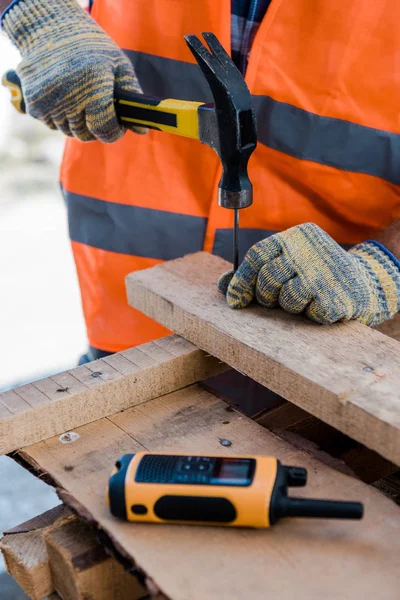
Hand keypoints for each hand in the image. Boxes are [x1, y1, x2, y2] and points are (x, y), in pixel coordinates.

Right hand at [3, 0, 144, 141]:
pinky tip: (64, 97)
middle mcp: (69, 95)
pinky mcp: (34, 104)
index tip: (118, 126)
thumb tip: (142, 131)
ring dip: (78, 123)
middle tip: (99, 111)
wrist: (49, 30)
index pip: (104, 129)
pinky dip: (60, 117)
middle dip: (96, 128)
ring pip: (69, 131)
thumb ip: (132, 97)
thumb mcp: (118, 65)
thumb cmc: (92, 48)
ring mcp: (49, 101)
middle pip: (86, 134)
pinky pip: (52, 125)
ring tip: (81, 100)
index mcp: (93, 84)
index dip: (114, 132)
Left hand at [218, 223, 399, 325]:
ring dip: (290, 306)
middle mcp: (309, 249)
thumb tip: (222, 287)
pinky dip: (311, 315)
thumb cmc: (316, 276)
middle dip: (266, 296)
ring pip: (286, 298)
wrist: (365, 283)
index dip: (241, 281)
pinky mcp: (336, 295)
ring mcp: (324, 271)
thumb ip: (255, 274)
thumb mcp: (287, 266)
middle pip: (267, 278)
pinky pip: (308, 313)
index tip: (234, 301)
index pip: (258, 255)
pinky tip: (322, 305)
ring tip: (305, 299)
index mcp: (296, 236)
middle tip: (276, 300)